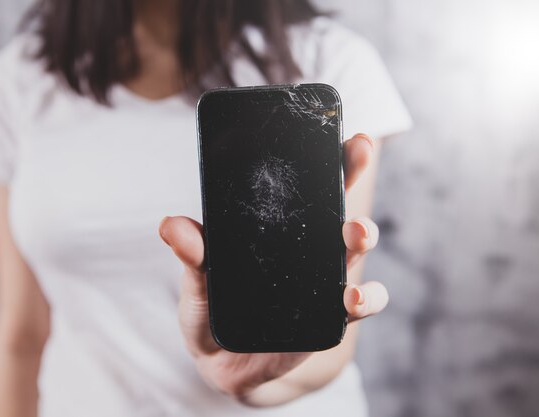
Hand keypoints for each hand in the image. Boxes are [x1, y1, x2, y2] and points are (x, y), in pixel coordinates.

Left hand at [158, 133, 388, 400]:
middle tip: (357, 154)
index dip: (326, 157)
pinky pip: (360, 305)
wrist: (225, 362)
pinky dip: (367, 299)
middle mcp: (308, 250)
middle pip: (337, 204)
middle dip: (352, 176)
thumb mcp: (198, 281)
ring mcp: (324, 282)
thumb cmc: (213, 311)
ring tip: (358, 232)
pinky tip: (355, 297)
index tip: (341, 129)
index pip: (306, 187)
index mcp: (280, 232)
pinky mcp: (330, 318)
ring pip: (354, 251)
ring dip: (362, 236)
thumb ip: (192, 255)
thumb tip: (170, 225)